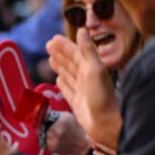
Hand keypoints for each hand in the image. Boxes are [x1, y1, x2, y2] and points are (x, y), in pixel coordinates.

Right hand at [47, 30, 120, 151]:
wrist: (106, 124)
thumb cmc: (102, 97)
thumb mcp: (95, 70)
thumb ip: (88, 50)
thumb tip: (82, 30)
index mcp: (91, 68)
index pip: (76, 53)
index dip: (65, 46)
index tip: (53, 39)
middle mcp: (87, 78)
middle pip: (71, 62)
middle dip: (60, 53)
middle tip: (48, 44)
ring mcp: (83, 91)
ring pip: (69, 74)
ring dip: (60, 66)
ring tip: (50, 59)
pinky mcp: (78, 103)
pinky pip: (68, 90)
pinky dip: (63, 83)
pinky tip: (58, 79)